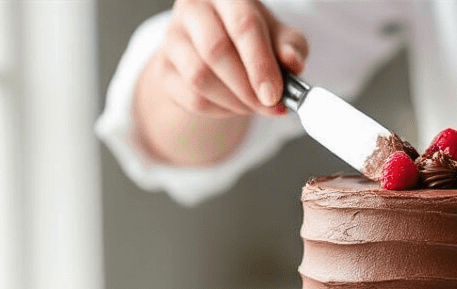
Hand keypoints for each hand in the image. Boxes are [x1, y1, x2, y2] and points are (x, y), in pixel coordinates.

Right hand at [151, 0, 308, 118]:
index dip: (260, 63)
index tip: (274, 94)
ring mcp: (173, 38)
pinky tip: (235, 106)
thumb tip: (292, 63)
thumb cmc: (251, 38)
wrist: (217, 49)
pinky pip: (191, 97)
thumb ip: (291, 47)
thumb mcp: (278, 36)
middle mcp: (193, 9)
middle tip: (269, 106)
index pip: (242, 25)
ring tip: (254, 106)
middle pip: (216, 50)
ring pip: (199, 77)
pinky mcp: (164, 69)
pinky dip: (219, 111)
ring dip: (233, 102)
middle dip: (247, 87)